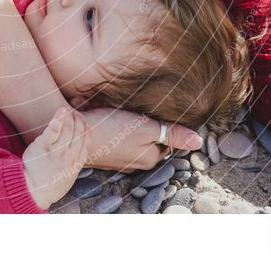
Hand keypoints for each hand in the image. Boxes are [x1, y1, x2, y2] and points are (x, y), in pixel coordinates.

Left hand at [22, 107, 90, 208]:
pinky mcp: (44, 147)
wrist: (33, 192)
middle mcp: (70, 155)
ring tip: (66, 109)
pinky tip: (61, 110)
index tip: (82, 119)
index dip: (86, 126)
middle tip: (73, 111)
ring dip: (69, 116)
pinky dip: (58, 118)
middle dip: (78, 118)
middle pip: (79, 131)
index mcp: (77, 162)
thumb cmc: (50, 183)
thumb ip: (75, 160)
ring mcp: (58, 151)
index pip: (87, 138)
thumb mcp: (70, 174)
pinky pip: (54, 130)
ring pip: (69, 128)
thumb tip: (79, 148)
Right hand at [79, 107, 201, 171]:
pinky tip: (108, 115)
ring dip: (129, 122)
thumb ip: (171, 133)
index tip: (153, 109)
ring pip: (132, 136)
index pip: (167, 139)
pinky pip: (116, 136)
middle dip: (144, 122)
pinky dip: (114, 126)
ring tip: (120, 110)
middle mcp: (136, 162)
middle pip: (150, 137)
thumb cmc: (110, 130)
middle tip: (135, 107)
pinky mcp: (104, 152)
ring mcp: (119, 159)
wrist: (72, 136)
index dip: (163, 121)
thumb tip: (198, 142)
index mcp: (149, 158)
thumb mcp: (144, 127)